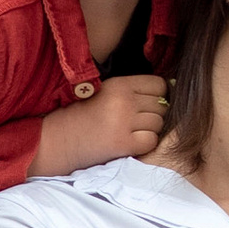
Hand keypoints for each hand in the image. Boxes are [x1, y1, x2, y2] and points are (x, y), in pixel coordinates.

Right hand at [27, 76, 167, 178]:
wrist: (60, 140)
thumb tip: (169, 91)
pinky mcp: (123, 143)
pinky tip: (130, 142)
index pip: (159, 84)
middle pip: (162, 105)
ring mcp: (124, 122)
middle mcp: (124, 101)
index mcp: (119, 84)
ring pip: (159, 124)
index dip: (158, 95)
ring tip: (131, 131)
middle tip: (136, 121)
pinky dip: (145, 143)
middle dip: (154, 114)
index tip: (147, 103)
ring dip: (150, 129)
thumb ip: (132, 90)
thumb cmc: (84, 115)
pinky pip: (152, 140)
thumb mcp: (106, 92)